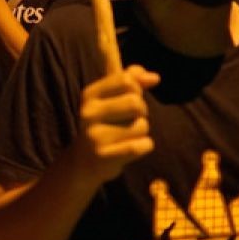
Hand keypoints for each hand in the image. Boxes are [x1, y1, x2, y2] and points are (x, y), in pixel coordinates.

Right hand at [73, 65, 158, 183]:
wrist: (83, 161)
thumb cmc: (104, 123)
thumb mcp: (110, 96)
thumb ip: (130, 78)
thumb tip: (154, 78)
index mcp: (90, 94)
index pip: (126, 80)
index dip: (136, 89)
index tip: (128, 99)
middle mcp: (89, 112)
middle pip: (135, 102)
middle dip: (141, 112)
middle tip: (129, 121)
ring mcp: (95, 135)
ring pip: (141, 125)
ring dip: (141, 131)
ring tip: (126, 136)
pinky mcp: (104, 156)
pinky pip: (141, 145)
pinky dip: (144, 146)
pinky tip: (131, 149)